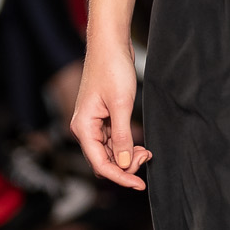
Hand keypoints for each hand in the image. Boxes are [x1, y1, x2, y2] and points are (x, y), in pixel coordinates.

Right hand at [70, 40, 148, 190]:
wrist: (110, 45)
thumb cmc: (112, 68)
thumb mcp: (121, 105)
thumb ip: (122, 136)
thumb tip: (124, 163)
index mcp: (83, 127)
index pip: (100, 164)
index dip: (120, 177)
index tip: (139, 184)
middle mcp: (85, 128)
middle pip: (104, 161)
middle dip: (125, 166)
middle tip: (146, 156)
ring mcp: (93, 124)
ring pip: (110, 153)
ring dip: (127, 156)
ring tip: (146, 151)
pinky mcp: (103, 118)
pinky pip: (113, 141)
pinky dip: (126, 145)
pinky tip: (139, 144)